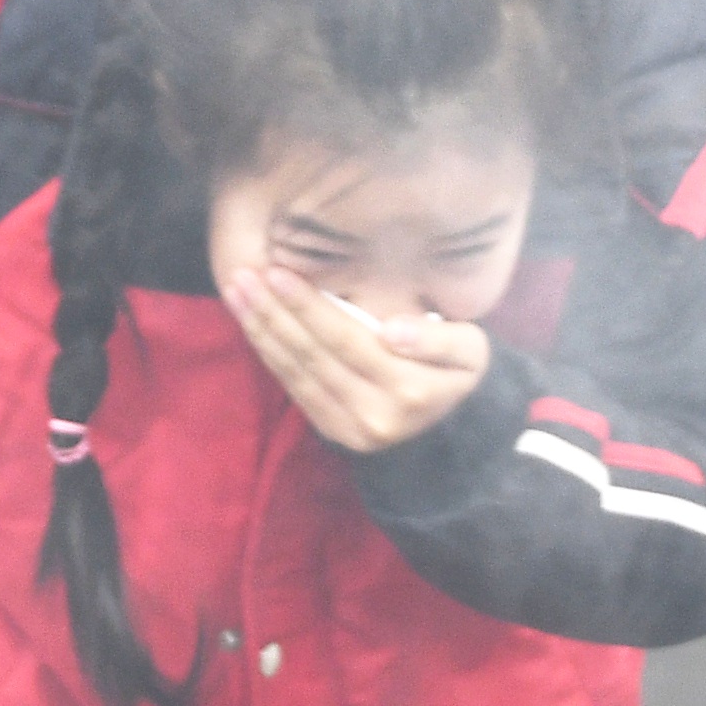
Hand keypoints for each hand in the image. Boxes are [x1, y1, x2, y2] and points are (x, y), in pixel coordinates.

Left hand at [222, 260, 492, 452]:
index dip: (309, 307)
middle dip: (273, 313)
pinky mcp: (332, 433)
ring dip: (261, 330)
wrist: (452, 428)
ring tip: (236, 292)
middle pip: (313, 356)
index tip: (278, 272)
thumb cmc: (457, 372)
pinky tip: (251, 323)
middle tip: (242, 276)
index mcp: (409, 391)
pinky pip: (294, 388)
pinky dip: (269, 353)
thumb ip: (437, 339)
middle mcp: (374, 415)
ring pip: (296, 373)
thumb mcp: (470, 350)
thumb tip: (391, 331)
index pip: (347, 341)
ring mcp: (350, 430)